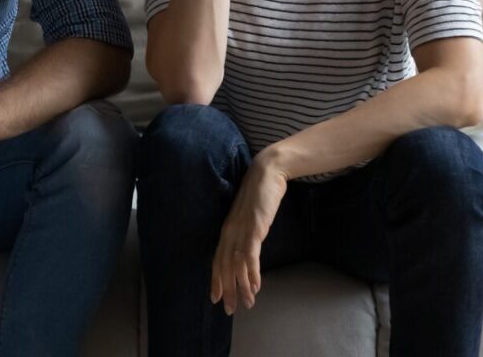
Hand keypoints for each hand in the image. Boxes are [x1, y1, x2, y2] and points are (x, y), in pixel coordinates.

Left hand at [210, 154, 287, 314]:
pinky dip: (252, 274)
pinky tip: (255, 287)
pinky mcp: (254, 229)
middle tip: (230, 310)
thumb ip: (246, 231)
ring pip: (236, 266)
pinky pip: (249, 257)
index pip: (217, 259)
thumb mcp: (249, 216)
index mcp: (227, 229)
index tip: (216, 298)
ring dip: (241, 287)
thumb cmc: (260, 194)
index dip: (216, 280)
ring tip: (247, 304)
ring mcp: (241, 231)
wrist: (267, 173)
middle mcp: (230, 232)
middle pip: (223, 267)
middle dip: (227, 290)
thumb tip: (248, 248)